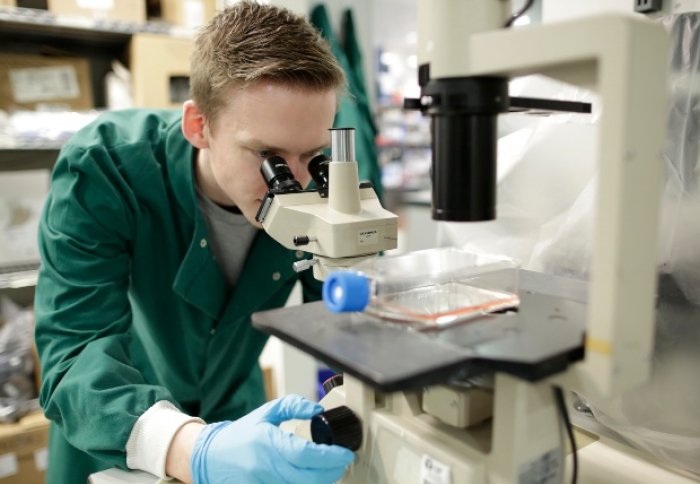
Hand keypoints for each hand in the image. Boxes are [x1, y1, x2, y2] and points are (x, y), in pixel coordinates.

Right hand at [190, 394, 355, 483]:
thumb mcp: (266, 413)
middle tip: (343, 462)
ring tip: (331, 470)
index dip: (330, 457)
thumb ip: (293, 406)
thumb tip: (318, 409)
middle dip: (333, 472)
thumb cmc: (241, 434)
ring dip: (322, 482)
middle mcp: (265, 468)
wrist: (210, 457)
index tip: (346, 453)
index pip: (305, 454)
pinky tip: (313, 478)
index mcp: (267, 443)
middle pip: (309, 479)